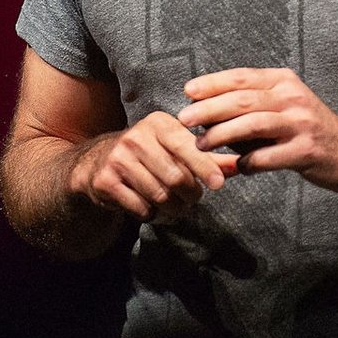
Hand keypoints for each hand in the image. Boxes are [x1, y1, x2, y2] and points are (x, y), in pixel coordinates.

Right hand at [69, 111, 234, 221]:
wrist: (97, 163)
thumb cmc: (149, 154)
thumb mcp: (174, 148)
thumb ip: (208, 158)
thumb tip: (240, 165)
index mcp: (158, 123)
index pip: (186, 145)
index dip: (204, 166)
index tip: (218, 184)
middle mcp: (136, 137)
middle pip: (175, 177)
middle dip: (190, 195)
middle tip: (193, 199)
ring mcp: (118, 158)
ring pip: (159, 195)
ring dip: (173, 208)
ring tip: (175, 206)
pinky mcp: (105, 180)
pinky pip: (141, 208)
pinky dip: (152, 215)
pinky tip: (152, 208)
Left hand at [178, 68, 337, 190]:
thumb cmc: (308, 129)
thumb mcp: (283, 106)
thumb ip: (249, 107)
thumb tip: (203, 113)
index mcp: (285, 81)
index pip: (242, 77)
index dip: (212, 83)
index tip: (188, 91)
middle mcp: (293, 97)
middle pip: (242, 99)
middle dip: (208, 108)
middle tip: (184, 118)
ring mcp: (301, 123)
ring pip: (251, 124)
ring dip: (221, 135)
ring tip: (201, 144)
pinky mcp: (306, 150)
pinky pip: (266, 157)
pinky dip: (246, 162)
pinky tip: (237, 167)